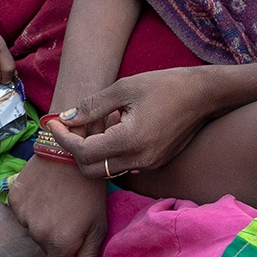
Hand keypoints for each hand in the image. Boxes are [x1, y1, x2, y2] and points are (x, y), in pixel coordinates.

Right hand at [7, 154, 108, 256]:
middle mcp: (37, 233)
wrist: (71, 153)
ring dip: (42, 223)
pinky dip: (31, 207)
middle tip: (68, 219)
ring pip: (31, 231)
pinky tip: (44, 193)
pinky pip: (21, 213)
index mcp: (60, 244)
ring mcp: (23, 215)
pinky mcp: (13, 198)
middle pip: (43, 251)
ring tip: (57, 203)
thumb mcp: (97, 229)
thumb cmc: (90, 192)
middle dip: (54, 242)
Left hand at [50, 67, 217, 178]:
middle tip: (68, 127)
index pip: (83, 153)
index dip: (63, 139)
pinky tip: (110, 130)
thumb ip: (92, 106)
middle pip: (91, 170)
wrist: (203, 95)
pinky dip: (109, 153)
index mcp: (130, 140)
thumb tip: (65, 119)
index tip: (52, 124)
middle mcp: (139, 159)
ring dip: (91, 154)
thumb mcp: (123, 88)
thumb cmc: (164, 85)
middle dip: (74, 151)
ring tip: (88, 126)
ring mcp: (149, 163)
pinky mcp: (155, 162)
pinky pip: (122, 165)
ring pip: (106, 171)